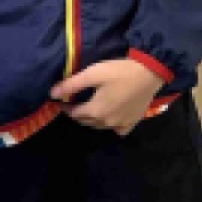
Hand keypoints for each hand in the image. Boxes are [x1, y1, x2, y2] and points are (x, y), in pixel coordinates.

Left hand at [51, 59, 165, 135]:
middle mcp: (106, 122)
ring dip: (92, 120)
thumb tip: (52, 94)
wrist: (150, 72)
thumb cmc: (119, 71)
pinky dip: (112, 127)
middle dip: (78, 114)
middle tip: (74, 104)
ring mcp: (121, 124)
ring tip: (90, 110)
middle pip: (86, 122)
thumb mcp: (93, 73)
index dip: (66, 107)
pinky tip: (112, 118)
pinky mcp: (133, 122)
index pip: (74, 113)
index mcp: (95, 111)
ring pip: (100, 127)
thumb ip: (72, 84)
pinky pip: (118, 130)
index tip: (61, 101)